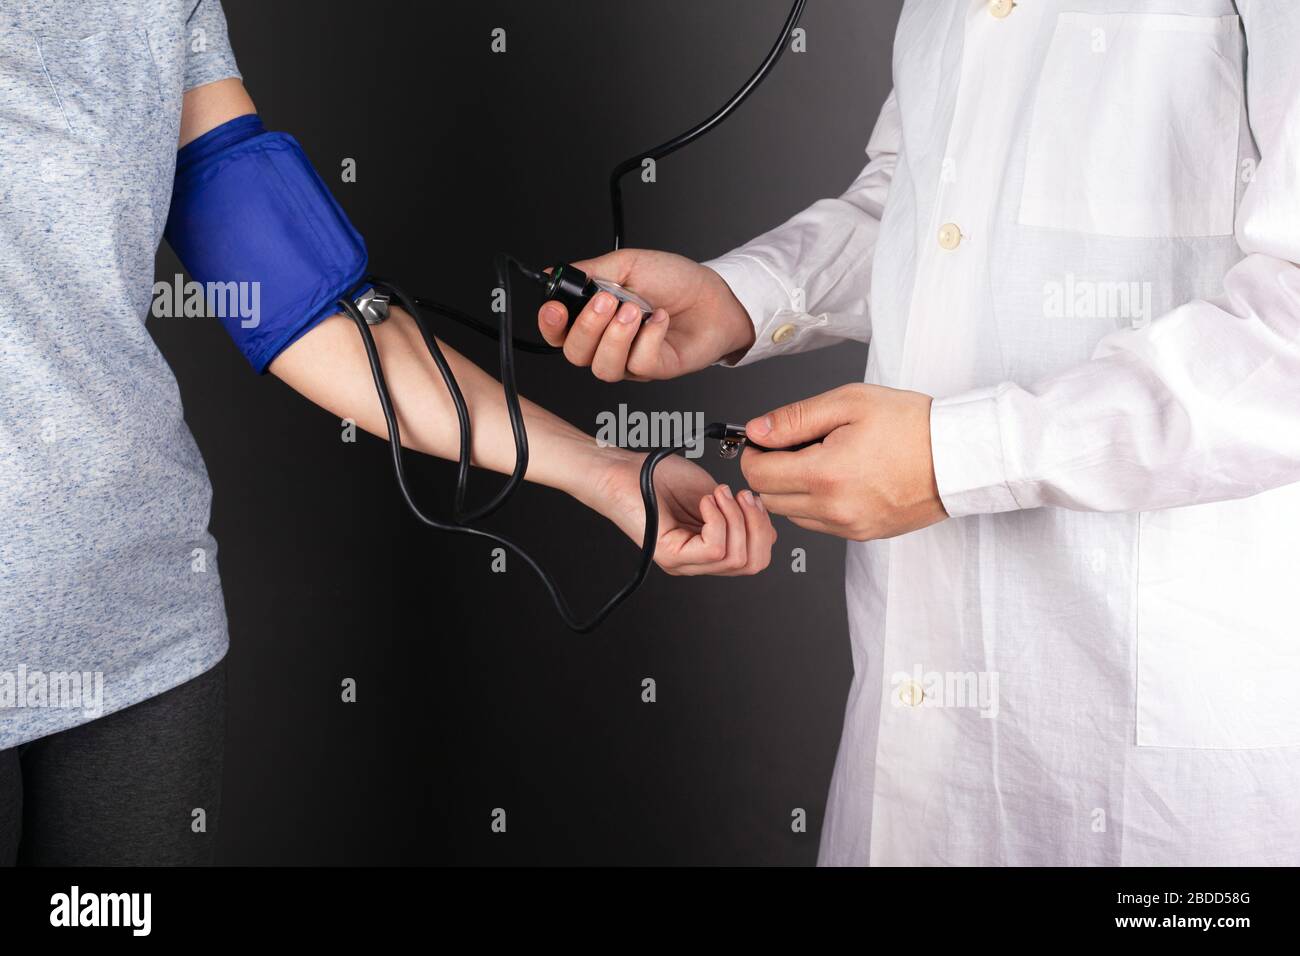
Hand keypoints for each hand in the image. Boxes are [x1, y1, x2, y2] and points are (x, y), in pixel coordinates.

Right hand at [537, 249, 755, 381]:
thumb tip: (556, 272)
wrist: (715, 295)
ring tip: (634, 310)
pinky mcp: (656, 369)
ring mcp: (631, 360)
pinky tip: (660, 319)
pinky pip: (639, 364)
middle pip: (576, 354)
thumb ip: (591, 271)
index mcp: (595, 319)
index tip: (555, 308)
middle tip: (606, 301)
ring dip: (615, 337)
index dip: (551, 326)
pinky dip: (649, 337)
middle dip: (586, 327)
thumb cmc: (674, 281)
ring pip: (603, 367)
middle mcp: (609, 343)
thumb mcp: (628, 264)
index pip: (559, 333)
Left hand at [591, 450, 775, 575]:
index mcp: (708, 550)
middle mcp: (696, 561)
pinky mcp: (670, 555)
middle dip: (758, 526)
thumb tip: (766, 526)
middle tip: (742, 497)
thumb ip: (737, 513)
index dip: (763, 528)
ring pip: (735, 557)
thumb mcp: (712, 495)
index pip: (754, 559)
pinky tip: (706, 501)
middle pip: (751, 564)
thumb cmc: (657, 478)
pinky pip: (713, 548)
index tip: (752, 498)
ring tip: (719, 494)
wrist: (622, 471)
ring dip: (736, 518)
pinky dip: (718, 519)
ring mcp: (683, 562)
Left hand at [739, 384, 947, 540]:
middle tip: (792, 445)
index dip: (752, 454)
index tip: (763, 440)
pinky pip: (819, 525)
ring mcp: (849, 527)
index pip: (758, 475)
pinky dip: (816, 504)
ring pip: (792, 515)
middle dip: (769, 471)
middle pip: (769, 499)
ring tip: (820, 460)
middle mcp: (835, 509)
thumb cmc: (912, 425)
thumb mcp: (849, 402)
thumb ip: (795, 418)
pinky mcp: (863, 534)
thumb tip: (757, 431)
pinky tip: (838, 479)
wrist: (959, 456)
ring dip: (792, 490)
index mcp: (827, 474)